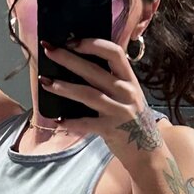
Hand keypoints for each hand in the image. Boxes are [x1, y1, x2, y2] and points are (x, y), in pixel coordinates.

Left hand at [39, 38, 165, 168]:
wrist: (148, 152)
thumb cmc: (132, 120)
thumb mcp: (128, 96)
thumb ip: (111, 81)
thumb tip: (79, 66)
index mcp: (130, 79)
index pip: (114, 52)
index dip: (92, 44)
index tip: (71, 41)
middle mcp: (126, 92)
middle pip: (94, 71)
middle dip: (69, 59)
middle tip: (48, 50)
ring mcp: (119, 111)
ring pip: (88, 94)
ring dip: (64, 87)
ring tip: (45, 82)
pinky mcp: (111, 130)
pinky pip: (86, 123)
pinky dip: (71, 122)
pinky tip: (57, 120)